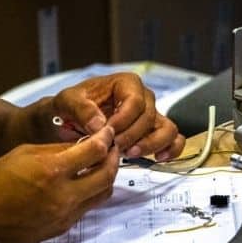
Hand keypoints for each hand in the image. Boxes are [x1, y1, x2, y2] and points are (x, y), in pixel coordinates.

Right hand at [0, 126, 118, 242]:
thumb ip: (58, 149)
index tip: (108, 133)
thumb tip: (83, 143)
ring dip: (106, 177)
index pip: (95, 151)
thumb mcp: (25, 152)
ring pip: (101, 194)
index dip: (106, 138)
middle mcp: (62, 196)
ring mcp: (64, 215)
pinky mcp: (61, 229)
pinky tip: (84, 184)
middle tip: (112, 148)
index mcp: (51, 171)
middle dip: (114, 158)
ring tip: (101, 165)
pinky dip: (91, 193)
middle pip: (107, 175)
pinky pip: (87, 208)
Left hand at [51, 73, 184, 160]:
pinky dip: (170, 150)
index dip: (123, 120)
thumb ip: (82, 109)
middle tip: (114, 147)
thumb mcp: (67, 102)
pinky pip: (174, 140)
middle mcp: (144, 98)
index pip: (135, 102)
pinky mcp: (154, 132)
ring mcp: (151, 116)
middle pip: (150, 117)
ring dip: (152, 144)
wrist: (68, 121)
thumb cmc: (70, 107)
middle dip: (132, 136)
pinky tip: (157, 158)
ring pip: (168, 129)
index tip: (107, 133)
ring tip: (131, 154)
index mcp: (126, 83)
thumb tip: (100, 124)